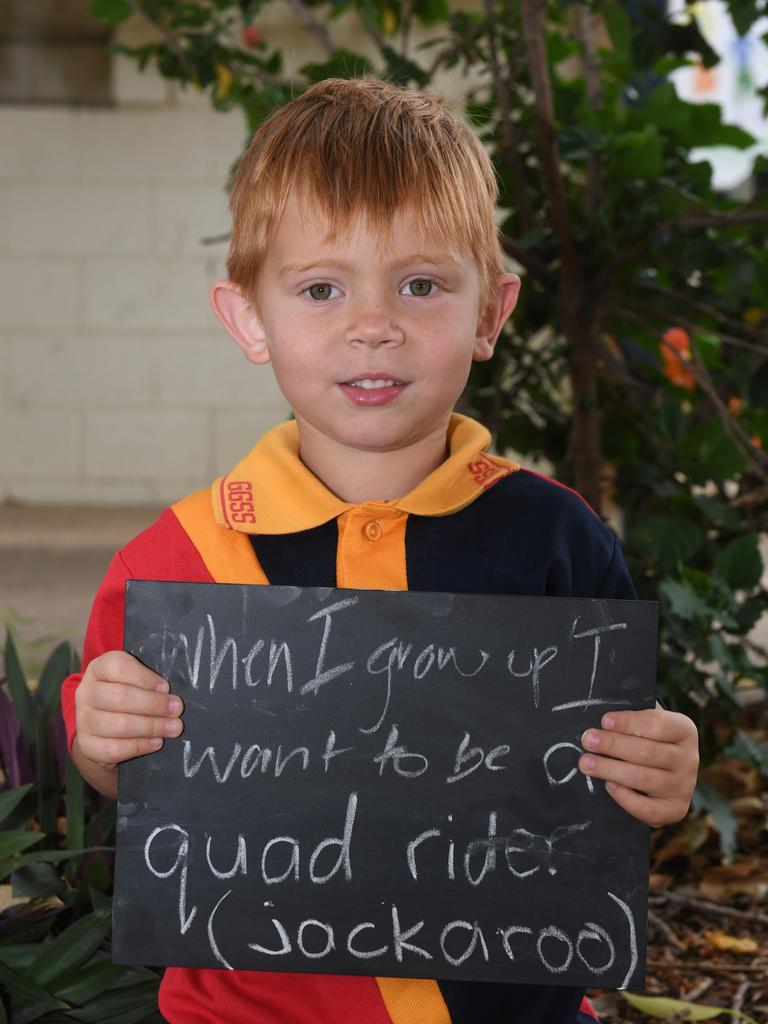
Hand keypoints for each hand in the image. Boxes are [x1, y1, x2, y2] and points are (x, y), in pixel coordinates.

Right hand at [75, 650, 183, 772]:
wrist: (102, 729)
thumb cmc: (127, 695)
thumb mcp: (135, 680)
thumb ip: (149, 682)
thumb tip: (171, 697)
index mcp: (98, 669)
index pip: (118, 667)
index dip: (144, 678)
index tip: (166, 687)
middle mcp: (86, 692)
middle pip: (121, 696)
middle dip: (154, 704)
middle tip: (177, 709)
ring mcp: (83, 720)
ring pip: (119, 725)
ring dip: (151, 727)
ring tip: (173, 727)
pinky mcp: (87, 745)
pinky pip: (114, 749)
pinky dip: (139, 746)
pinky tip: (156, 742)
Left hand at [578, 704, 698, 826]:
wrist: (663, 770)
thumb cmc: (646, 738)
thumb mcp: (645, 721)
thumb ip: (630, 717)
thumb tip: (604, 715)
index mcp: (684, 729)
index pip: (657, 724)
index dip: (629, 722)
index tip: (604, 721)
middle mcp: (689, 758)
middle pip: (647, 752)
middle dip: (613, 746)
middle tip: (587, 741)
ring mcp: (684, 786)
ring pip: (644, 779)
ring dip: (610, 770)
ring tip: (587, 764)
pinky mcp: (676, 809)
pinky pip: (648, 809)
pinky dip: (625, 798)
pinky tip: (608, 785)